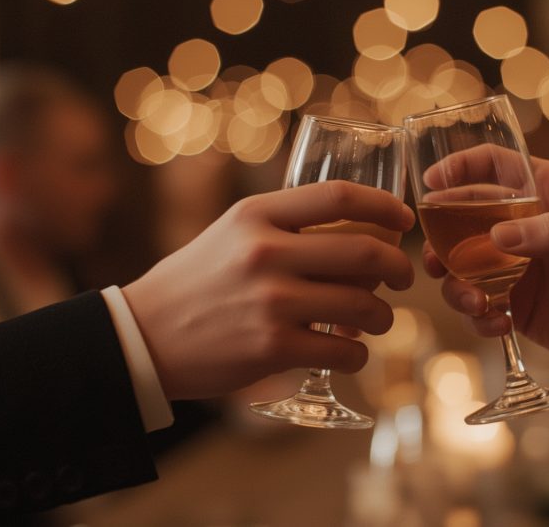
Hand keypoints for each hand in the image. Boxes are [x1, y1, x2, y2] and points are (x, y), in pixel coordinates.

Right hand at [123, 181, 415, 399]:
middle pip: (365, 252)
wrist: (144, 336)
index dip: (385, 205)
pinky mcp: (273, 348)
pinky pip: (345, 350)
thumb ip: (286, 223)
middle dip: (399, 268)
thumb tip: (359, 229)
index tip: (404, 219)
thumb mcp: (233, 232)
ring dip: (384, 316)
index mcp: (256, 214)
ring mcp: (271, 302)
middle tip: (404, 277)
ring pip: (364, 305)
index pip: (339, 196)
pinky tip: (351, 351)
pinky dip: (359, 353)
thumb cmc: (198, 281)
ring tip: (378, 319)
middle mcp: (265, 252)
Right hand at [424, 156, 548, 382]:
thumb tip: (498, 236)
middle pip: (459, 216)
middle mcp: (520, 223)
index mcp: (544, 191)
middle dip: (440, 238)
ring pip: (458, 265)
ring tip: (475, 303)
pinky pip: (474, 304)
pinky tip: (499, 324)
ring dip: (454, 285)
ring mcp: (510, 264)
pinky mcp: (508, 301)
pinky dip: (476, 317)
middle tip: (437, 262)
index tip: (431, 183)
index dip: (459, 166)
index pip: (493, 164)